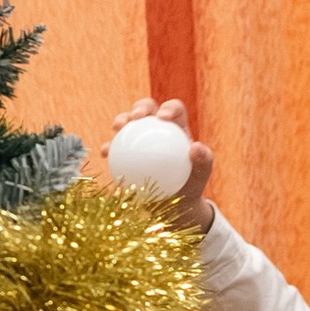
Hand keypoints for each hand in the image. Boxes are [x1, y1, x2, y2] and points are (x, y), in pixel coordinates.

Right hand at [112, 95, 214, 233]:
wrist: (174, 203)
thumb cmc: (190, 185)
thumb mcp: (201, 176)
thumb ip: (204, 161)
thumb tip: (196, 147)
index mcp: (177, 127)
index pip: (174, 109)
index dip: (168, 107)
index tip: (163, 118)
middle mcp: (157, 128)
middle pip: (147, 108)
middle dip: (140, 107)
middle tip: (136, 117)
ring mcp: (139, 139)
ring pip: (128, 123)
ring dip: (120, 120)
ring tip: (117, 129)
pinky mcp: (125, 153)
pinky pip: (115, 147)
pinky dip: (109, 147)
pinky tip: (106, 153)